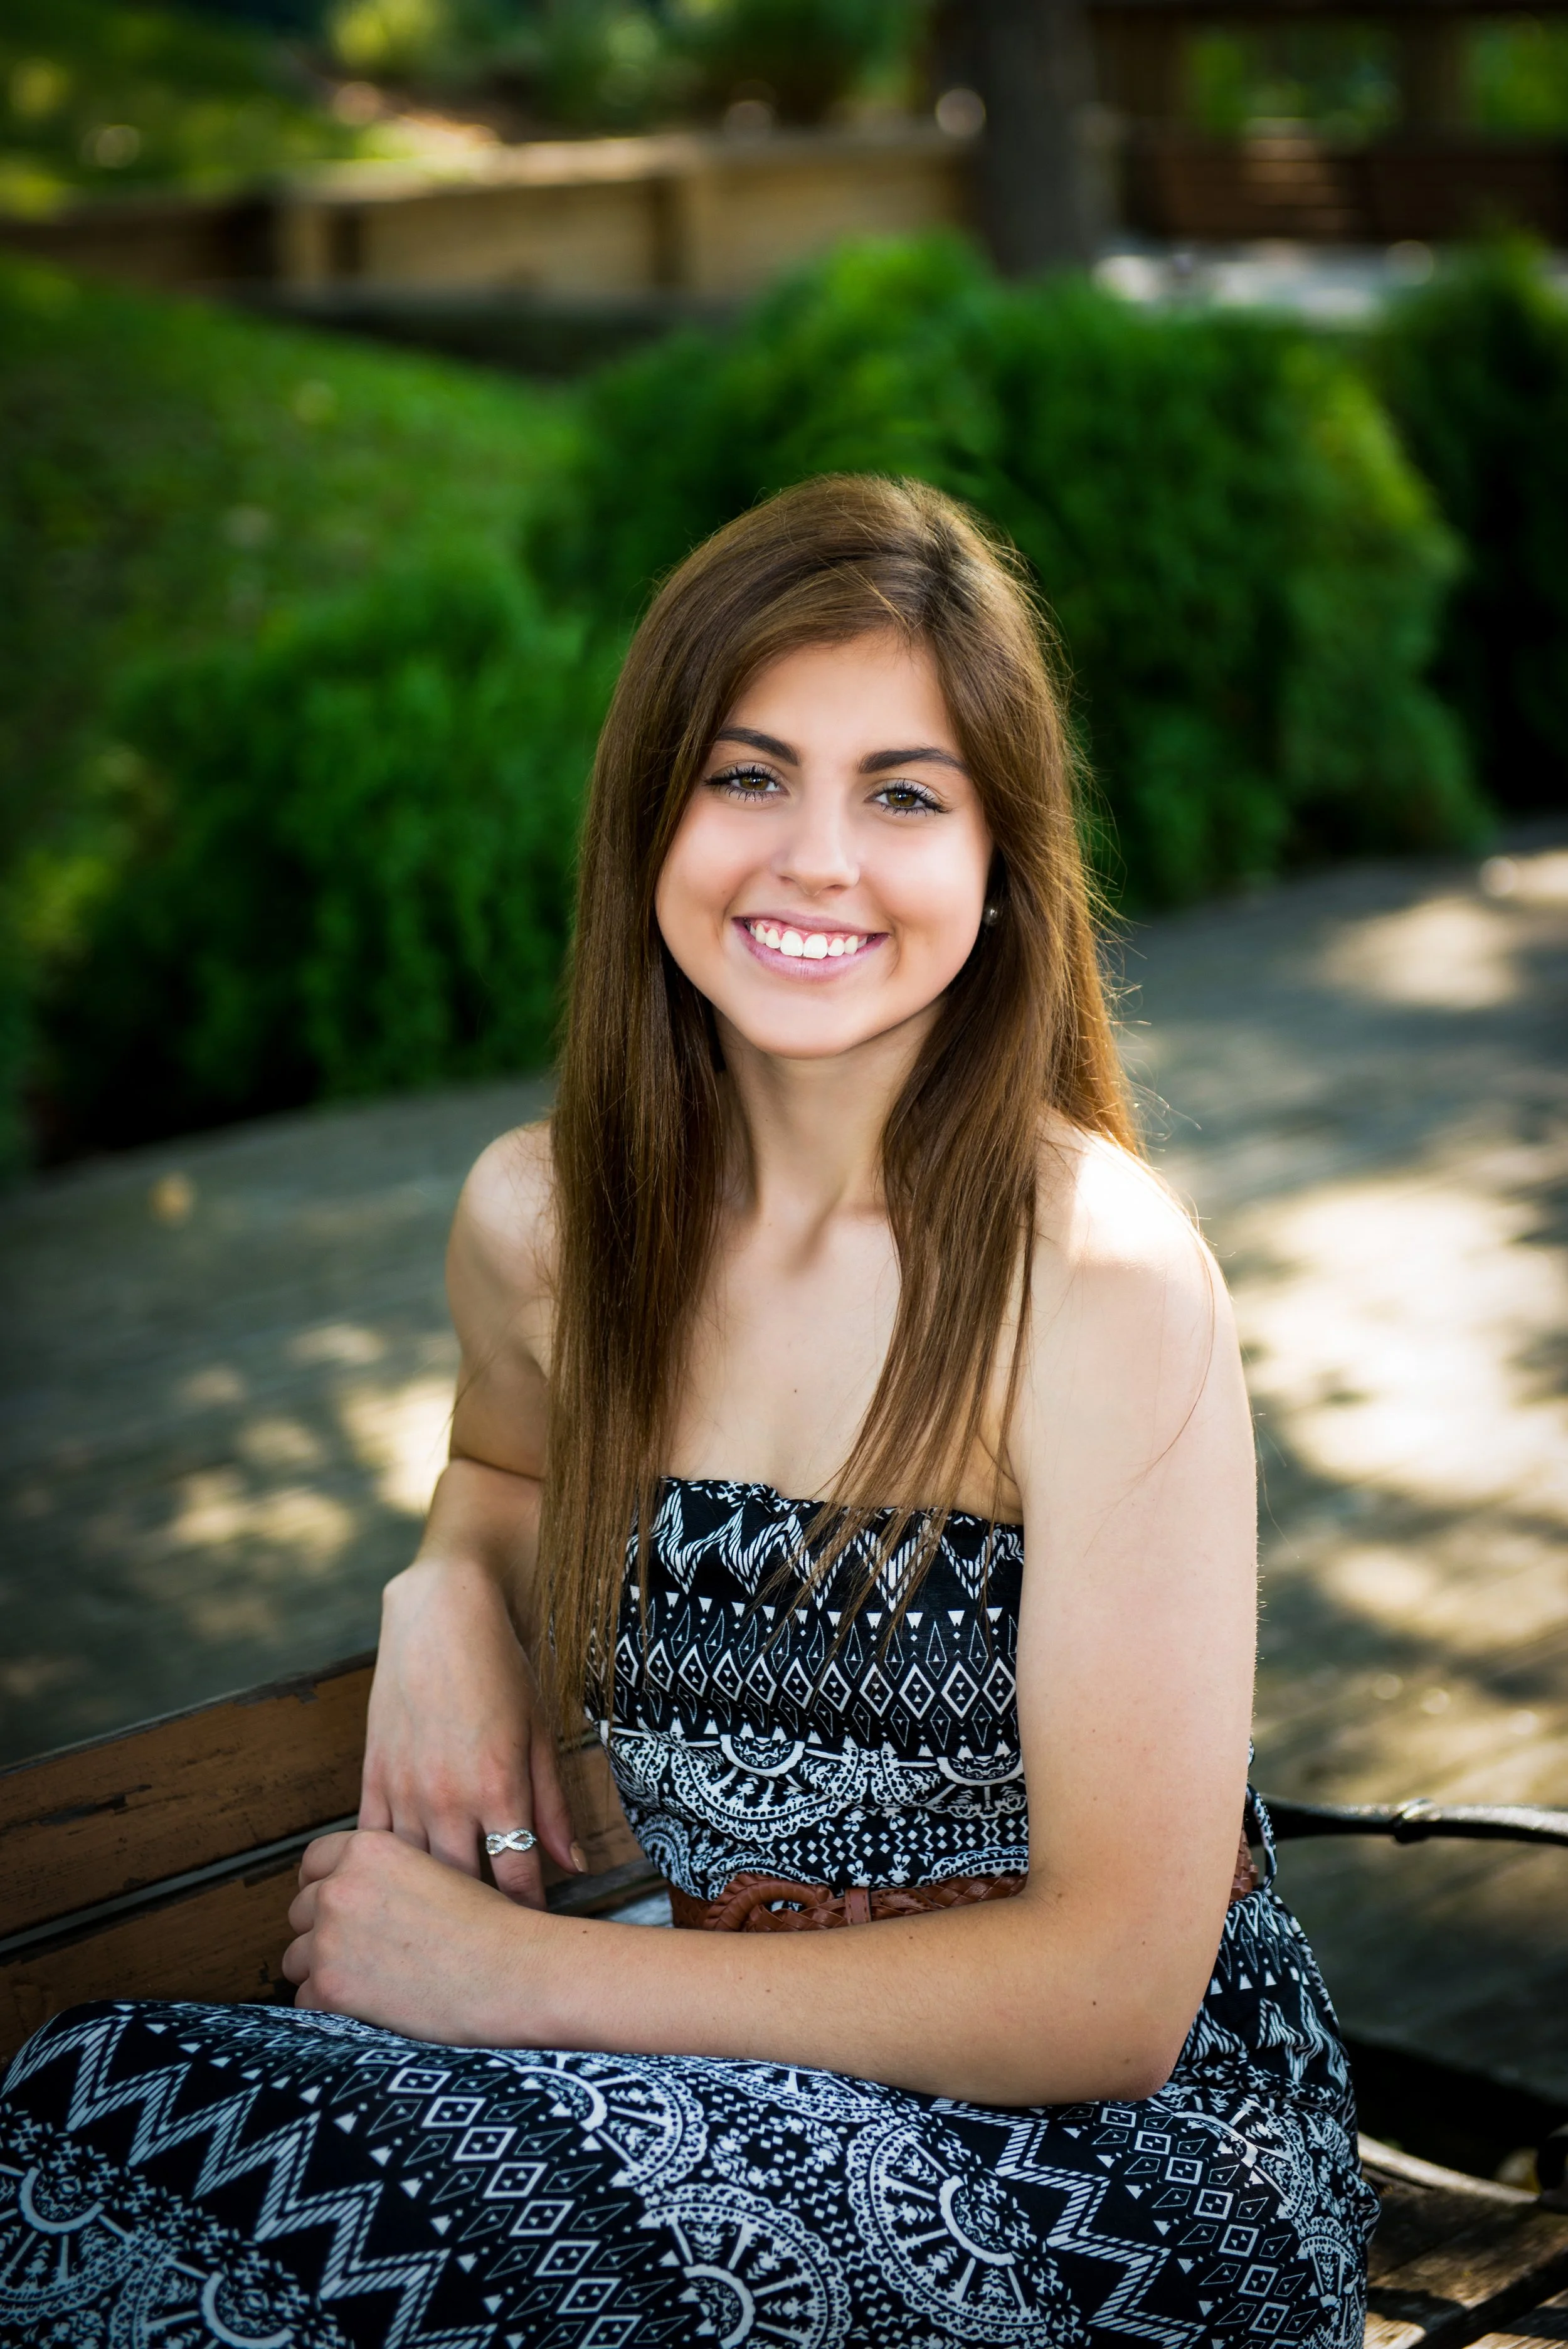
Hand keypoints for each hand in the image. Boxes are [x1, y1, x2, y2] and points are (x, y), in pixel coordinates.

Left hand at [283, 1829, 546, 2042]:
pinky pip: (304, 1999)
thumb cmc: (490, 1924)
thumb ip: (389, 1872)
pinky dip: (329, 2006)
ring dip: (321, 1969)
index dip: (324, 1884)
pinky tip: (367, 2004)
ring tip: (364, 1980)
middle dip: (322, 1930)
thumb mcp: (437, 1869)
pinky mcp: (330, 1986)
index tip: (336, 1905)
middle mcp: (341, 1886)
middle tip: (358, 1950)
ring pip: (295, 1956)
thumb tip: (361, 1892)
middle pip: (300, 1909)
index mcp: (368, 1849)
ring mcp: (331, 1937)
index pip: (314, 1861)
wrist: (513, 1970)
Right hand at [359, 1555, 581, 1909]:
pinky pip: (373, 1845)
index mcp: (498, 1789)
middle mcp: (447, 1799)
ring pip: (414, 1875)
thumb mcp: (540, 1734)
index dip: (529, 1912)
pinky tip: (398, 1887)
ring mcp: (403, 1790)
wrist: (441, 1617)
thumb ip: (553, 1805)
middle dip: (481, 1918)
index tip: (538, 1930)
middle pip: (463, 1889)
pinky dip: (387, 1869)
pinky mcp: (371, 1778)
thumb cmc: (500, 1671)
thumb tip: (573, 1866)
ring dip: (431, 1901)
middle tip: (494, 1941)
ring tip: (446, 1926)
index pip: (516, 1880)